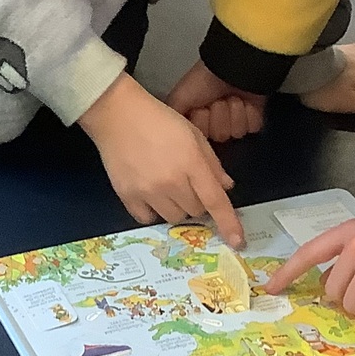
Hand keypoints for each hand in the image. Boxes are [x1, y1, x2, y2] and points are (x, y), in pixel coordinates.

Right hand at [81, 72, 245, 246]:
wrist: (117, 114)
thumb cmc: (159, 120)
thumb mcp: (193, 134)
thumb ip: (212, 163)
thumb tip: (226, 187)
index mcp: (191, 163)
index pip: (215, 201)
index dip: (229, 223)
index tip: (237, 241)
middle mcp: (171, 182)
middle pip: (195, 211)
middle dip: (196, 200)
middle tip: (185, 181)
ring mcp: (148, 191)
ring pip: (174, 217)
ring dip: (176, 207)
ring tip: (166, 186)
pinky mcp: (127, 196)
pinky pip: (148, 218)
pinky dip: (153, 211)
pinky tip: (150, 194)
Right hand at [165, 60, 265, 143]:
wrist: (230, 67)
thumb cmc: (202, 82)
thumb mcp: (178, 98)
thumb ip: (172, 120)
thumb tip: (172, 138)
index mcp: (199, 121)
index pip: (202, 138)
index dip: (202, 122)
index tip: (201, 107)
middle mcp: (217, 124)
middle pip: (221, 136)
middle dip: (220, 115)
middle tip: (218, 99)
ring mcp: (237, 122)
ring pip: (237, 132)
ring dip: (235, 111)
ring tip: (232, 96)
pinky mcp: (255, 119)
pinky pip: (252, 127)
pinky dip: (249, 112)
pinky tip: (247, 100)